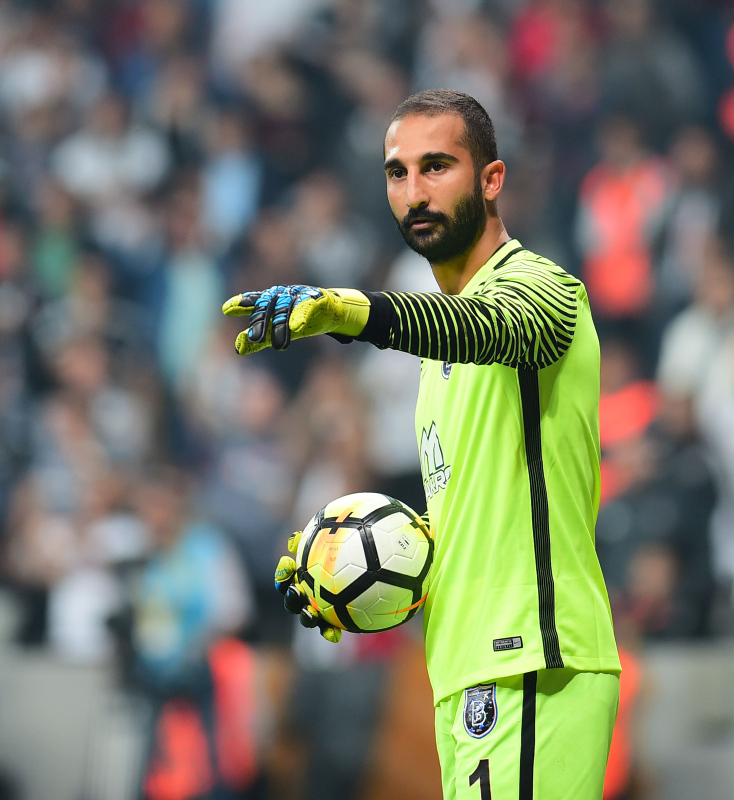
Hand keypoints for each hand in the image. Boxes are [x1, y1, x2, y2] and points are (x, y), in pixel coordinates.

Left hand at [222, 284, 369, 353]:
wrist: (330, 311)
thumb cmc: (298, 320)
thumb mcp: (278, 331)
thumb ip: (259, 340)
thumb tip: (238, 348)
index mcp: (270, 300)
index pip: (253, 301)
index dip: (241, 304)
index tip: (226, 309)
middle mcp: (282, 294)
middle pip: (266, 306)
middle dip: (260, 322)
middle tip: (255, 339)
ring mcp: (299, 294)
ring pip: (285, 309)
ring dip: (281, 327)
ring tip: (278, 345)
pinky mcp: (317, 298)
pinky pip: (307, 306)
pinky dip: (301, 316)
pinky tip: (297, 327)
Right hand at [274, 531, 341, 642]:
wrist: (368, 569)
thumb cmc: (349, 549)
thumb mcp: (336, 540)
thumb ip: (317, 538)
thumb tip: (294, 538)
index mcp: (305, 576)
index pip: (288, 575)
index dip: (283, 573)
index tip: (287, 564)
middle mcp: (308, 593)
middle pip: (292, 598)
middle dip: (291, 597)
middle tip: (297, 590)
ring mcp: (319, 608)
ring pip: (307, 616)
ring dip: (306, 617)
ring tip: (311, 615)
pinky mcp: (333, 621)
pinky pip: (328, 629)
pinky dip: (328, 632)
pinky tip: (335, 635)